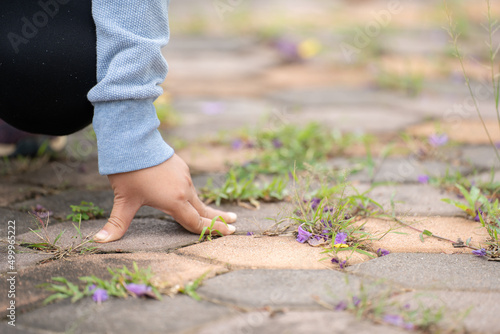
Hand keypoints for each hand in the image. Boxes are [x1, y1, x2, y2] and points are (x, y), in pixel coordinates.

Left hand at [93, 154, 236, 242]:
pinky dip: (194, 195)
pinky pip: (189, 186)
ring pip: (197, 197)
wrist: (133, 140)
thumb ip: (116, 223)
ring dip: (207, 207)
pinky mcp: (181, 167)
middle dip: (220, 219)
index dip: (212, 230)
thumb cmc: (129, 171)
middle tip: (235, 225)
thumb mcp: (123, 199)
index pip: (196, 222)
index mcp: (174, 201)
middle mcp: (184, 190)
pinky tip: (191, 195)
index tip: (230, 233)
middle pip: (203, 210)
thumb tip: (98, 242)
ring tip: (216, 213)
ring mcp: (184, 177)